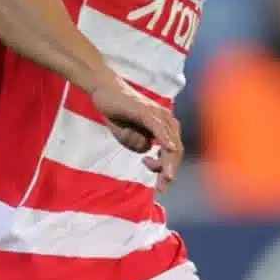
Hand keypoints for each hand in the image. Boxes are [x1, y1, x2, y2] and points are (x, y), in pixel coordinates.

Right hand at [90, 72, 181, 186]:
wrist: (104, 92)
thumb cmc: (117, 113)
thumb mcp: (127, 136)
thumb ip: (138, 145)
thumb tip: (147, 151)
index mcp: (164, 127)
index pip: (173, 153)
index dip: (169, 171)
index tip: (161, 187)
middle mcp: (165, 120)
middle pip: (175, 150)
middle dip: (170, 171)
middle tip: (163, 187)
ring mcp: (157, 115)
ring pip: (169, 141)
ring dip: (169, 162)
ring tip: (165, 177)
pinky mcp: (145, 111)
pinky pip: (158, 127)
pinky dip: (165, 139)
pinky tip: (168, 150)